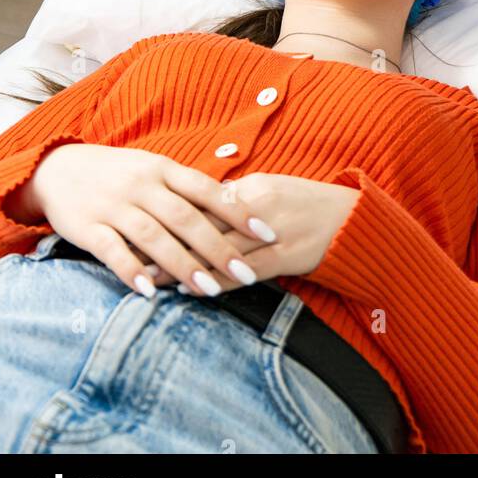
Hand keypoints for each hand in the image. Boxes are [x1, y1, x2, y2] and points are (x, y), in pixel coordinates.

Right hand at [28, 143, 280, 297]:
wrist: (57, 168)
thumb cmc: (117, 173)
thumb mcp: (152, 169)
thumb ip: (186, 188)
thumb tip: (234, 204)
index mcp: (162, 169)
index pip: (208, 189)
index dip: (239, 211)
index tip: (268, 232)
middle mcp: (142, 185)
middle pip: (186, 217)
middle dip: (219, 247)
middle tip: (247, 273)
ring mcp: (115, 205)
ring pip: (154, 236)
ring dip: (183, 264)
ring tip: (210, 289)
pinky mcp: (88, 226)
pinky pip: (112, 250)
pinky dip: (132, 270)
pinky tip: (150, 290)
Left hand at [134, 173, 359, 295]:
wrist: (350, 220)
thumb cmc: (305, 203)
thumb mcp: (268, 189)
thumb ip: (233, 198)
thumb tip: (198, 203)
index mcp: (250, 187)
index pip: (199, 201)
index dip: (165, 215)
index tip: (134, 221)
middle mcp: (256, 208)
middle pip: (201, 226)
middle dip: (162, 240)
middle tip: (127, 252)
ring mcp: (272, 234)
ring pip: (217, 251)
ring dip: (181, 265)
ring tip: (148, 277)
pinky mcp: (284, 258)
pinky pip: (244, 273)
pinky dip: (214, 281)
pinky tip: (190, 290)